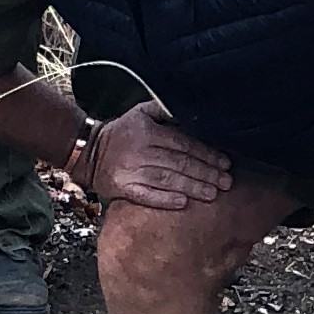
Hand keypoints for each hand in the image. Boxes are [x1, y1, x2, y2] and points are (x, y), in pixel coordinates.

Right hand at [88, 102, 232, 212]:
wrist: (87, 151)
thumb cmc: (121, 132)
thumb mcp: (140, 112)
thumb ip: (164, 109)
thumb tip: (190, 111)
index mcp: (149, 132)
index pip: (184, 143)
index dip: (206, 154)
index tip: (224, 163)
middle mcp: (141, 151)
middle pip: (180, 163)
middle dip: (206, 173)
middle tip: (226, 182)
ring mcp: (132, 171)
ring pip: (168, 180)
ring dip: (193, 188)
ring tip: (213, 194)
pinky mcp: (124, 188)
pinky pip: (147, 196)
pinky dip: (165, 200)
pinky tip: (183, 204)